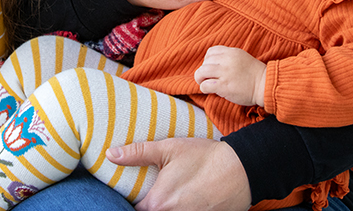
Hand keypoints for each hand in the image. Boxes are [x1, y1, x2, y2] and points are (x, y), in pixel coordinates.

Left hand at [106, 138, 249, 210]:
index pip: (132, 210)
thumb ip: (137, 153)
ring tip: (170, 194)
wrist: (242, 170)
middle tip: (153, 191)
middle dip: (148, 204)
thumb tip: (110, 154)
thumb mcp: (169, 149)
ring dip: (165, 207)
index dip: (131, 200)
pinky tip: (184, 199)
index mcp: (158, 203)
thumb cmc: (205, 158)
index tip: (135, 190)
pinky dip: (179, 210)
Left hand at [194, 46, 266, 106]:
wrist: (265, 86)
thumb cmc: (254, 74)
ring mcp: (225, 73)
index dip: (208, 60)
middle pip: (205, 62)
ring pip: (201, 72)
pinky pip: (205, 85)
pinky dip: (204, 88)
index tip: (212, 68)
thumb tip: (212, 63)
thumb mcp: (242, 57)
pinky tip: (209, 90)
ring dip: (200, 78)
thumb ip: (228, 57)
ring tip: (204, 83)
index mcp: (232, 52)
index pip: (211, 52)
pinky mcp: (224, 86)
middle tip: (208, 77)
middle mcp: (227, 60)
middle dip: (204, 70)